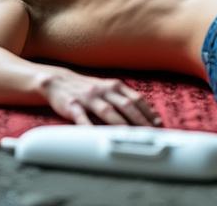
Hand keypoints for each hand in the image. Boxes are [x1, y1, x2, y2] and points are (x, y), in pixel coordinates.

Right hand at [43, 70, 160, 125]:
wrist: (59, 81)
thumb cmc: (88, 88)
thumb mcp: (107, 87)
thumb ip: (123, 97)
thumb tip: (144, 112)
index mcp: (114, 86)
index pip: (136, 98)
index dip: (148, 111)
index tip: (157, 122)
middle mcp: (103, 90)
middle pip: (125, 105)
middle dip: (139, 119)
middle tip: (150, 132)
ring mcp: (88, 98)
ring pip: (107, 111)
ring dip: (120, 123)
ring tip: (130, 136)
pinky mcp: (73, 106)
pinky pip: (82, 117)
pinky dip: (89, 127)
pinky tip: (95, 135)